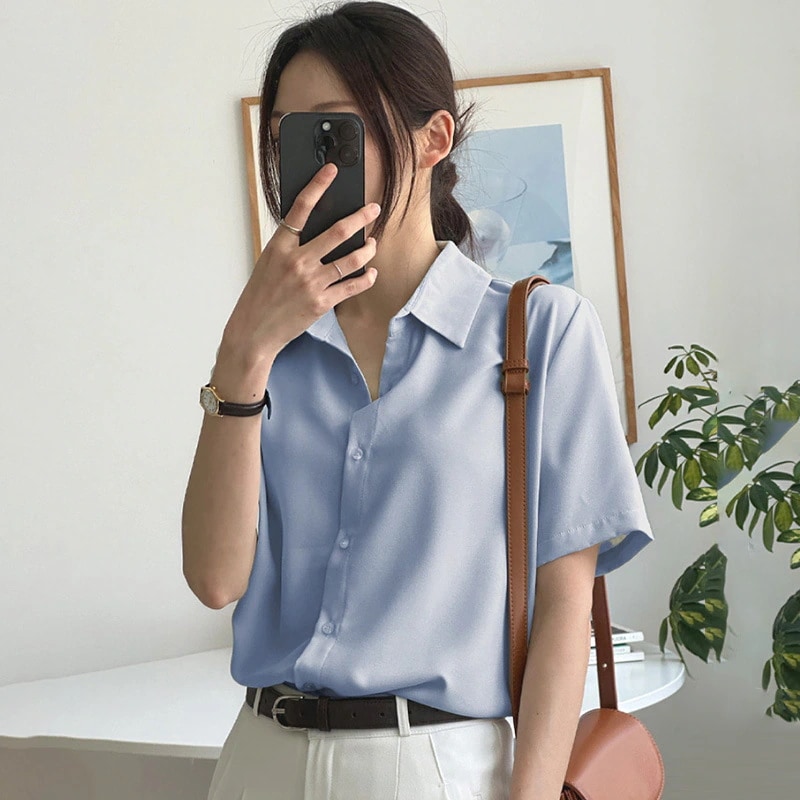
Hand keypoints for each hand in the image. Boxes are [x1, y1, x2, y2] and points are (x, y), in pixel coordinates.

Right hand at [221, 161, 379, 365]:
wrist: (253, 332)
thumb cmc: (259, 296)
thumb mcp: (268, 263)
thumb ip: (290, 247)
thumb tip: (316, 232)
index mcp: (279, 247)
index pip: (301, 208)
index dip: (318, 185)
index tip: (332, 171)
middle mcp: (297, 262)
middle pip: (337, 232)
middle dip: (360, 218)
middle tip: (374, 209)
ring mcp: (311, 283)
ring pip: (351, 259)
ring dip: (367, 249)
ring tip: (373, 244)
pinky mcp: (322, 303)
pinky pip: (352, 287)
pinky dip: (366, 278)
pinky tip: (371, 272)